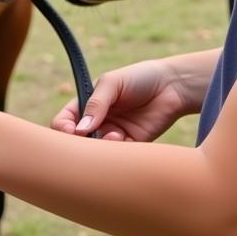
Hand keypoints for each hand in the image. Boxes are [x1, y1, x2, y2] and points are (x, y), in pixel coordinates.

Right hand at [50, 58, 193, 141]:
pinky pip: (117, 157)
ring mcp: (114, 135)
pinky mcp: (131, 146)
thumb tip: (80, 130)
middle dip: (79, 146)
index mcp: (88, 104)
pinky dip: (117, 152)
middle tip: (87, 141)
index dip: (63, 129)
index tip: (71, 131)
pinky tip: (123, 138)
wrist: (173, 86)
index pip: (65, 121)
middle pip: (78, 143)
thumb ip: (96, 103)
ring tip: (114, 134)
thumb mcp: (113, 83)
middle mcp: (98, 123)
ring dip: (101, 148)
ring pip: (97, 153)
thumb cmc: (139, 77)